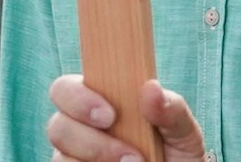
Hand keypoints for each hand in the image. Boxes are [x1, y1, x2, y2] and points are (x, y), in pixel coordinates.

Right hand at [45, 76, 205, 161]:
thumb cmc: (177, 156)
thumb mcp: (183, 133)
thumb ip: (171, 109)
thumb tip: (152, 87)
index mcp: (96, 104)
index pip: (65, 89)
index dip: (77, 98)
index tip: (109, 116)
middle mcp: (79, 129)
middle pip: (57, 126)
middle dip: (90, 141)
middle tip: (129, 156)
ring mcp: (75, 157)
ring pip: (61, 156)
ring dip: (97, 159)